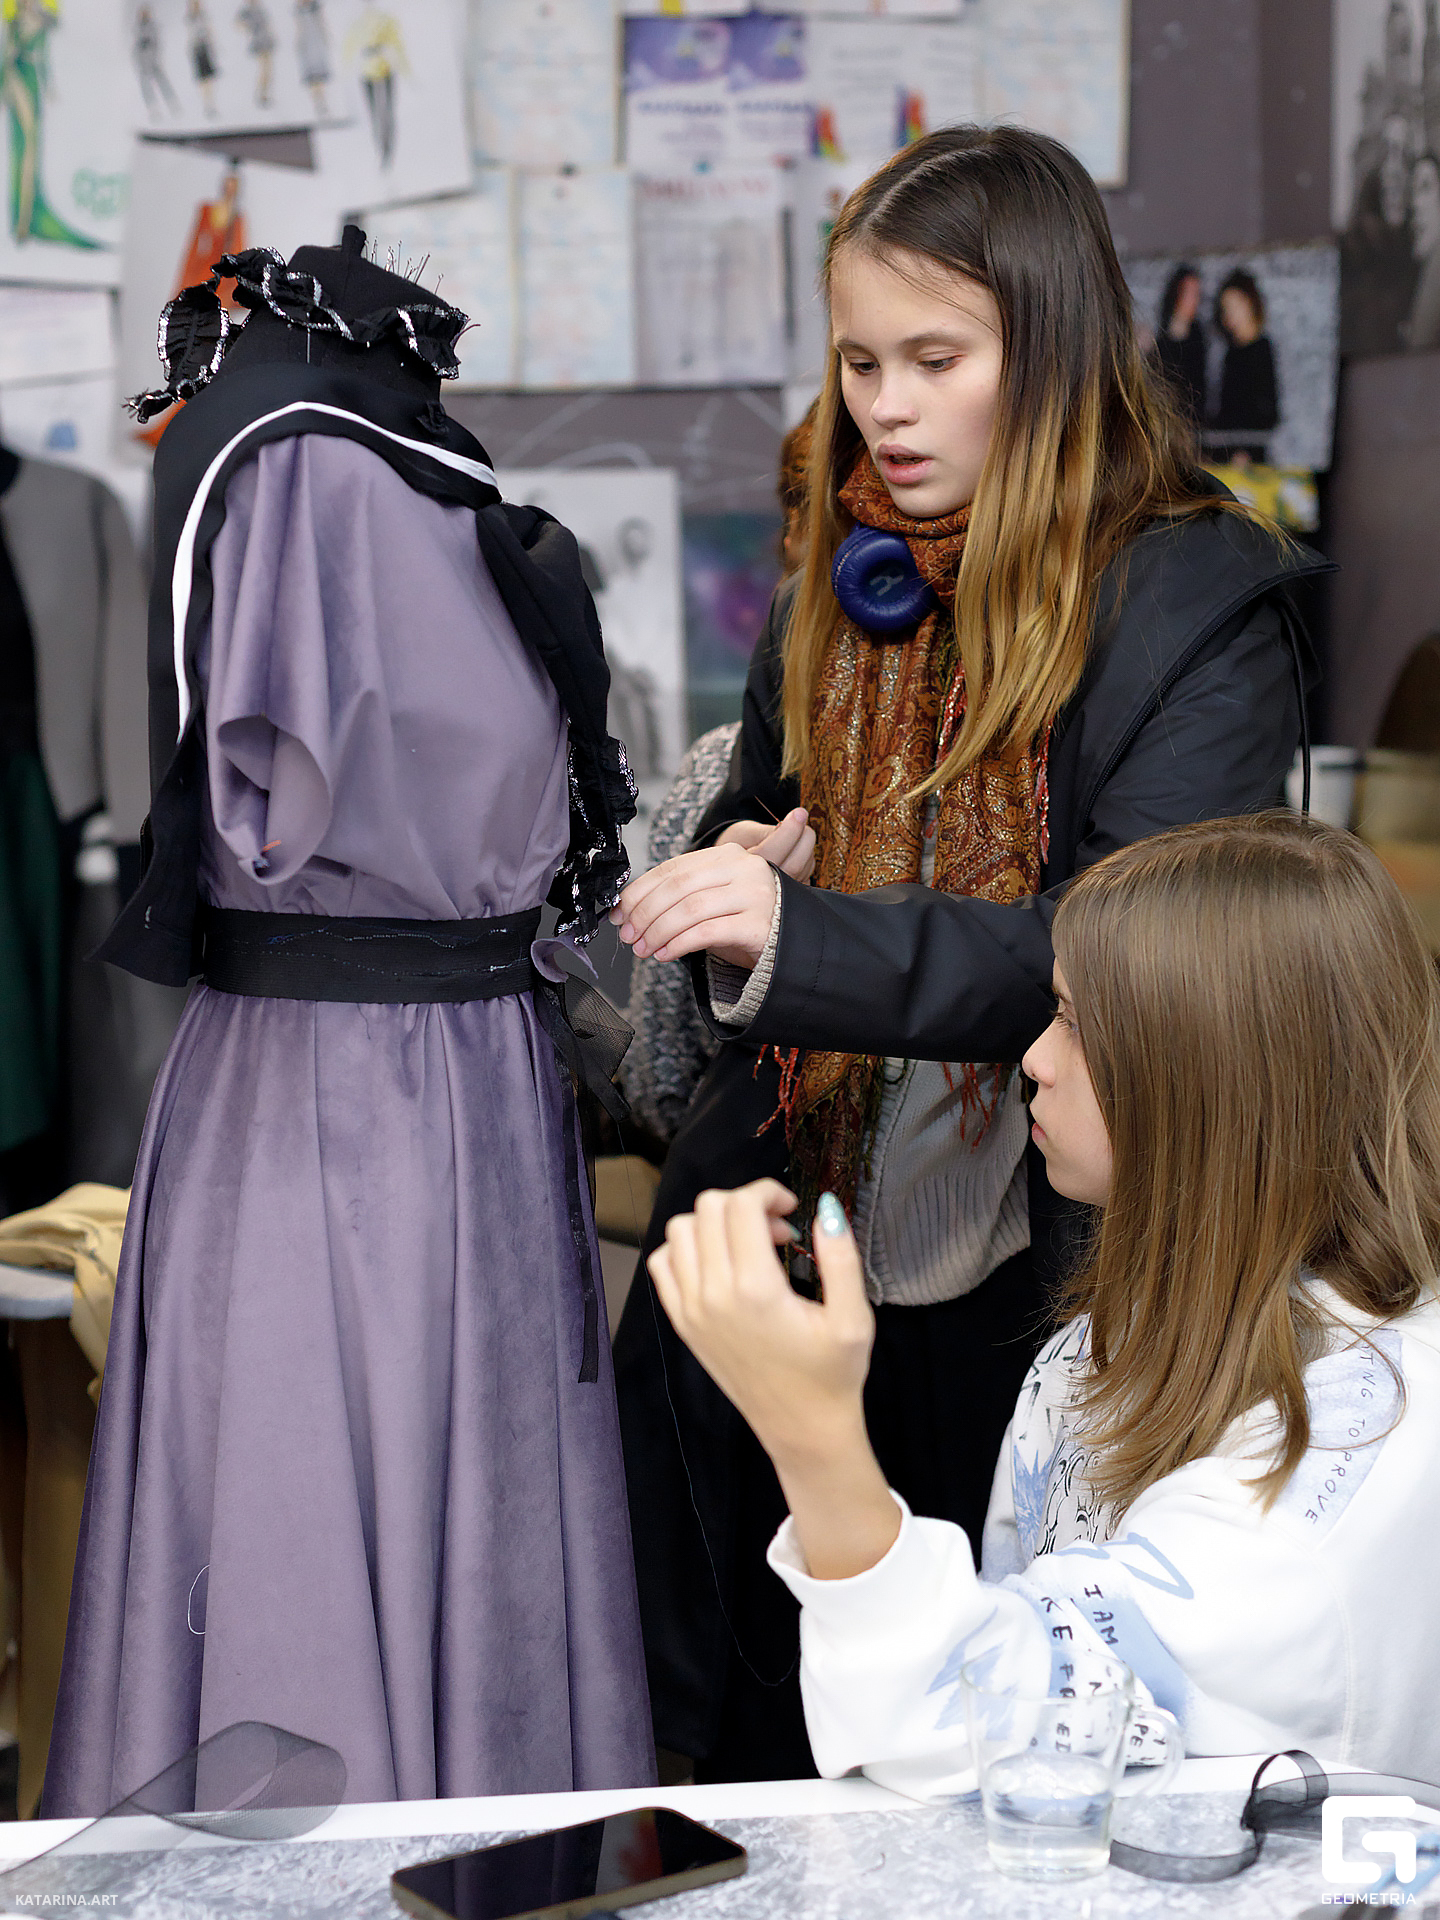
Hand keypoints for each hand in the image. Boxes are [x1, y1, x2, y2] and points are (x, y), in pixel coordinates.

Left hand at [611, 809, 812, 967]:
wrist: (795, 942)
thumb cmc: (747, 921)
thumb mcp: (714, 899)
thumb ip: (681, 896)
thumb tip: (628, 910)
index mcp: (727, 855)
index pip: (673, 869)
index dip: (640, 891)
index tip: (620, 913)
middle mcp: (743, 868)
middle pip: (678, 887)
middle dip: (645, 913)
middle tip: (628, 935)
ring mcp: (753, 894)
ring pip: (689, 909)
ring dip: (658, 931)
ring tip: (644, 949)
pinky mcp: (758, 923)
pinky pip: (707, 932)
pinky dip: (679, 944)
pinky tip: (665, 955)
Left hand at [650, 1181, 899, 1578]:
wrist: (802, 1429)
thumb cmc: (832, 1374)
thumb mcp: (853, 1316)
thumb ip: (841, 1256)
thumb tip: (829, 1206)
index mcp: (755, 1290)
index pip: (739, 1205)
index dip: (767, 1192)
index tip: (792, 1210)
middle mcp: (713, 1295)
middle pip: (707, 1208)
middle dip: (744, 1204)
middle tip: (777, 1230)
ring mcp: (691, 1310)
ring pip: (679, 1230)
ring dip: (714, 1224)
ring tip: (749, 1246)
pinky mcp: (683, 1323)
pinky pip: (663, 1264)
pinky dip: (686, 1250)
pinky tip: (721, 1263)